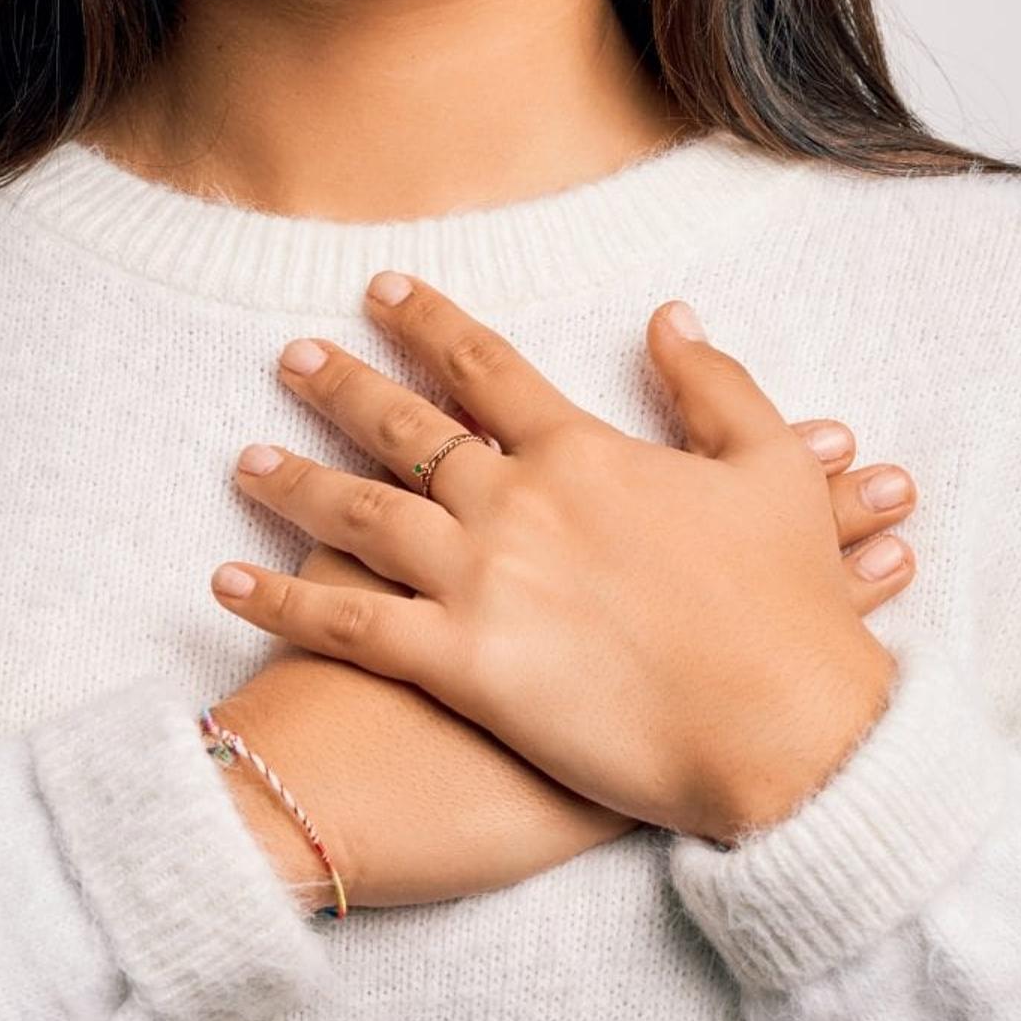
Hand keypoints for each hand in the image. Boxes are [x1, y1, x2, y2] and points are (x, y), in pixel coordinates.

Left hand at [214, 275, 901, 847]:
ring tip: (246, 459)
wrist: (783, 728)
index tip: (380, 291)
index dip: (428, 323)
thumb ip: (715, 384)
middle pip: (407, 430)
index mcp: (584, 452)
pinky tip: (231, 581)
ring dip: (297, 483)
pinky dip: (285, 599)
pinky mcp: (461, 668)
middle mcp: (516, 505)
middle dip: (342, 386)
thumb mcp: (773, 469)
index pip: (486, 367)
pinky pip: (351, 625)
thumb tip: (668, 315)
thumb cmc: (789, 608)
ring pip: (363, 517)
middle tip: (291, 357)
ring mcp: (481, 585)